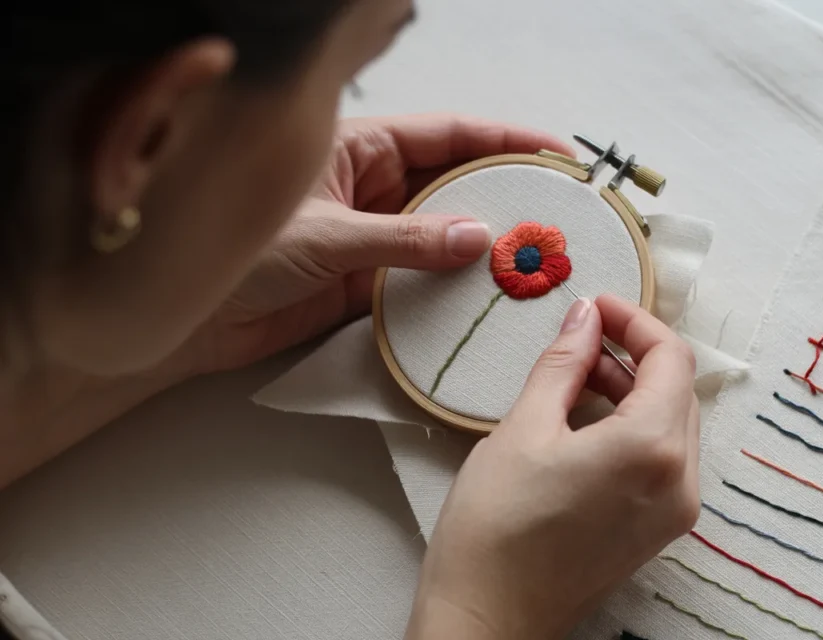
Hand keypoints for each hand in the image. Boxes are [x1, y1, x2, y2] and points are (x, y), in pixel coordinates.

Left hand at [173, 113, 574, 374]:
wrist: (187, 320)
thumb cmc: (236, 252)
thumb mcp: (326, 235)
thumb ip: (403, 239)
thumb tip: (474, 238)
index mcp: (360, 149)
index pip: (449, 135)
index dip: (505, 141)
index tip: (555, 154)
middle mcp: (374, 187)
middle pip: (456, 183)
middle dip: (506, 195)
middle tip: (559, 214)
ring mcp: (375, 237)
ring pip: (445, 234)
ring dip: (485, 247)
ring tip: (537, 259)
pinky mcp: (368, 284)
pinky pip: (423, 280)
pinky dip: (454, 289)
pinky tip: (490, 296)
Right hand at [407, 295, 700, 639]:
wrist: (486, 617)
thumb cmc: (495, 528)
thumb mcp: (524, 428)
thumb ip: (564, 364)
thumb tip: (585, 316)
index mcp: (652, 449)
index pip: (670, 359)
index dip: (634, 321)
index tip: (596, 306)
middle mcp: (680, 482)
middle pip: (677, 390)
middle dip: (633, 354)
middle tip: (581, 338)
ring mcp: (674, 512)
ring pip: (671, 424)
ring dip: (633, 390)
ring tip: (576, 377)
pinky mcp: (657, 531)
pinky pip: (662, 459)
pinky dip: (634, 427)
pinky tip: (588, 419)